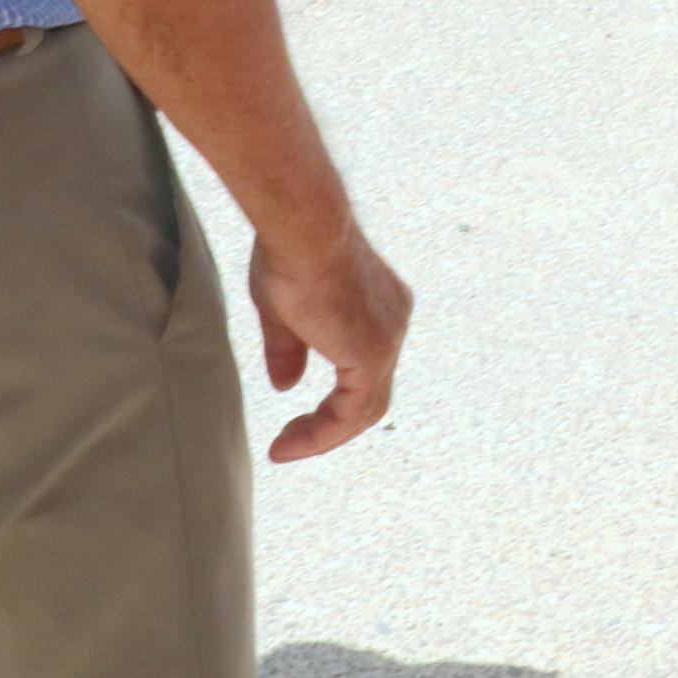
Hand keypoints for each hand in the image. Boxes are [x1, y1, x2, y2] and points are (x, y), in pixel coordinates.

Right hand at [248, 222, 412, 462]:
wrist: (304, 228)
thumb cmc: (290, 252)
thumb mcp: (284, 308)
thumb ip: (290, 349)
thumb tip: (286, 386)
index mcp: (379, 307)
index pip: (364, 368)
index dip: (333, 398)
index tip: (297, 417)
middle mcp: (393, 323)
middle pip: (370, 392)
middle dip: (330, 422)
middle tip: (291, 441)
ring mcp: (388, 338)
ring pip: (365, 408)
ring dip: (324, 435)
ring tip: (285, 449)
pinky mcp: (373, 354)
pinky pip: (353, 411)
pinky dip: (323, 433)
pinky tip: (290, 443)